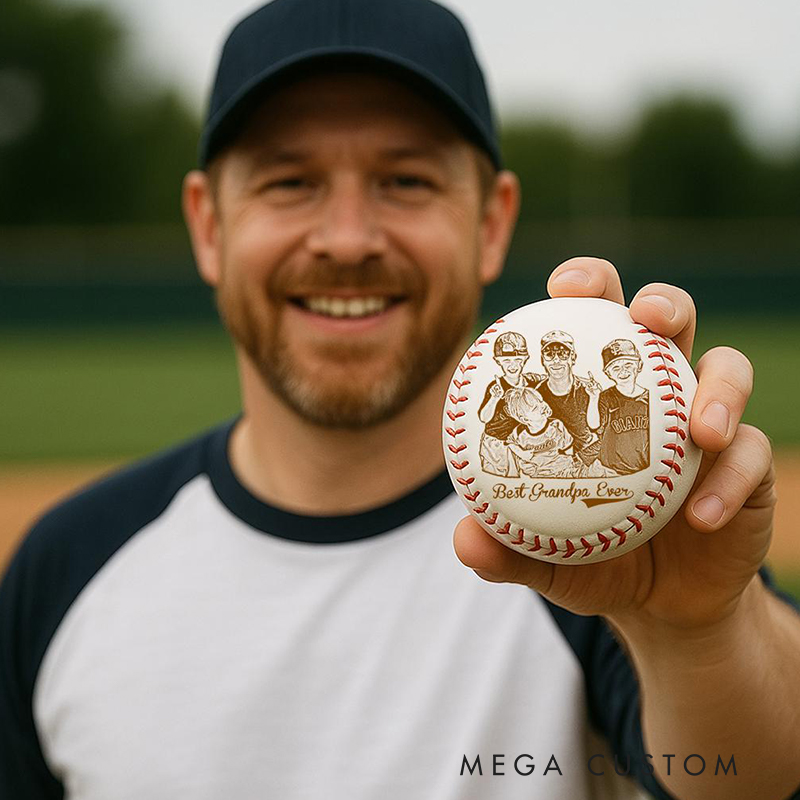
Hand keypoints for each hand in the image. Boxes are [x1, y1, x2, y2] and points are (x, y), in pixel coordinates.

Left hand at [454, 257, 775, 634]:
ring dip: (721, 387)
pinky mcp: (748, 463)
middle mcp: (657, 392)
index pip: (591, 323)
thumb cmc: (595, 557)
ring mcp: (706, 421)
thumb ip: (507, 546)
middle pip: (666, 319)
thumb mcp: (546, 557)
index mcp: (599, 393)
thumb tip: (466, 540)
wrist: (661, 602)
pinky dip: (730, 481)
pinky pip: (752, 456)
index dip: (583, 288)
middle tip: (643, 316)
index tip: (562, 288)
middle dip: (660, 302)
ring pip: (728, 368)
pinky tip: (703, 516)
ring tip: (702, 430)